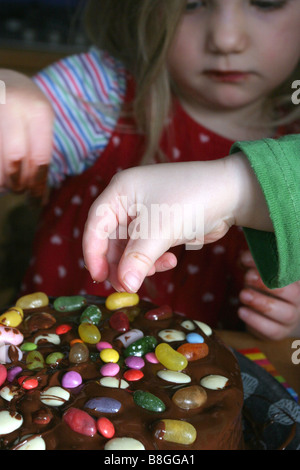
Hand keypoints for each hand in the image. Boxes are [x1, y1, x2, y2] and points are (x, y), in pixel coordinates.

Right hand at [0, 70, 53, 196]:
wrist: (4, 81)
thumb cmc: (25, 107)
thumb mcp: (40, 122)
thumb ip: (40, 152)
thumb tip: (39, 197)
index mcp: (38, 110)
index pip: (40, 157)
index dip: (37, 182)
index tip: (35, 197)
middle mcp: (13, 106)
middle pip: (15, 158)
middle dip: (17, 182)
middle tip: (18, 190)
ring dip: (1, 179)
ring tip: (5, 184)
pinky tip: (0, 178)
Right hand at [83, 156, 271, 292]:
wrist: (233, 193)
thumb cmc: (192, 200)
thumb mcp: (160, 230)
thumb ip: (138, 259)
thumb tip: (124, 286)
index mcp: (120, 192)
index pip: (95, 225)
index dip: (93, 253)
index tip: (98, 278)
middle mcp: (129, 202)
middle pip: (111, 240)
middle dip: (120, 264)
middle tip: (128, 287)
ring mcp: (145, 215)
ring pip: (129, 248)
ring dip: (140, 264)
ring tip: (157, 271)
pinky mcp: (160, 227)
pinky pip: (147, 249)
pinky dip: (155, 260)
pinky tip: (171, 261)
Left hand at [239, 251, 299, 338]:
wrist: (267, 314)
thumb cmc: (263, 287)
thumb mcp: (258, 271)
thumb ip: (252, 262)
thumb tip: (244, 258)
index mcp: (296, 281)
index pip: (290, 271)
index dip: (270, 264)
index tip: (248, 260)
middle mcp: (299, 299)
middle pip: (293, 293)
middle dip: (268, 284)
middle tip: (248, 277)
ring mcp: (292, 317)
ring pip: (285, 313)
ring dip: (261, 302)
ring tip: (243, 294)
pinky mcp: (280, 332)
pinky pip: (272, 330)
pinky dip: (255, 320)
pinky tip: (242, 310)